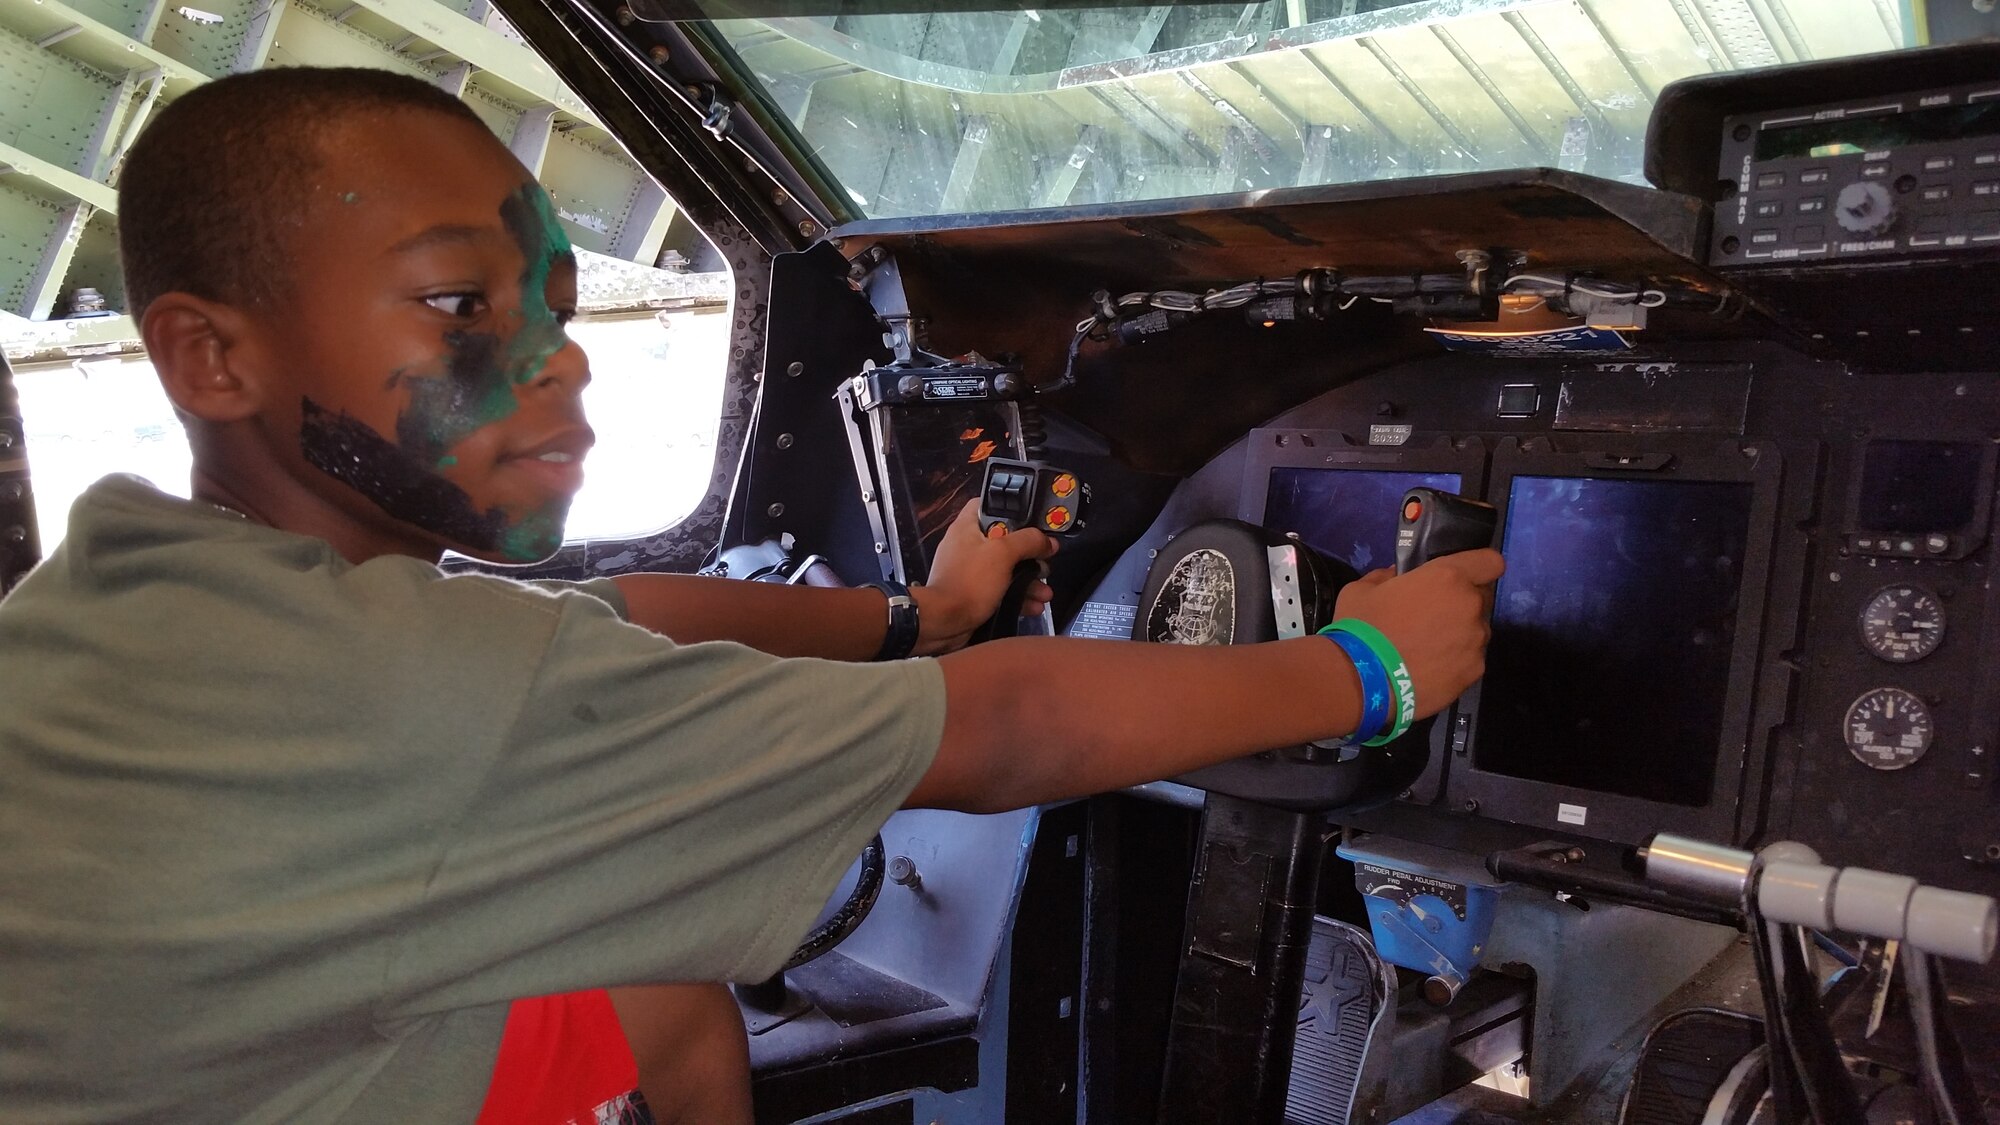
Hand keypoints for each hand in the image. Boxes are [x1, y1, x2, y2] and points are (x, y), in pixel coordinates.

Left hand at [914, 500, 1057, 654]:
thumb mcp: (1003, 553)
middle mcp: (967, 546)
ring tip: (1045, 593)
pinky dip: (1017, 596)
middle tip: (1045, 563)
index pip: (988, 504)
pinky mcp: (973, 593)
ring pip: (1006, 569)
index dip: (1011, 507)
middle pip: (1004, 541)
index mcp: (967, 527)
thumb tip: (1049, 542)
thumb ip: (1028, 541)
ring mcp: (969, 571)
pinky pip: (1000, 590)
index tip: (1032, 519)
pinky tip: (1034, 606)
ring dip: (1028, 580)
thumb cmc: (971, 581)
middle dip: (1029, 554)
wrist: (944, 622)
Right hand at [1331, 549, 1503, 720]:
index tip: (1463, 575)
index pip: (1490, 562)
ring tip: (1429, 649)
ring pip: (1476, 631)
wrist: (1363, 681)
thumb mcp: (1361, 589)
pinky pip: (1470, 659)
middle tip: (1433, 616)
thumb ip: (1386, 577)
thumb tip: (1395, 577)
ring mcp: (1476, 641)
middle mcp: (1470, 605)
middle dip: (1462, 603)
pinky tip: (1431, 669)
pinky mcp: (1474, 671)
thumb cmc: (1361, 628)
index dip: (1479, 566)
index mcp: (1448, 577)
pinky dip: (1455, 662)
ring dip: (1459, 634)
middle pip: (1481, 598)